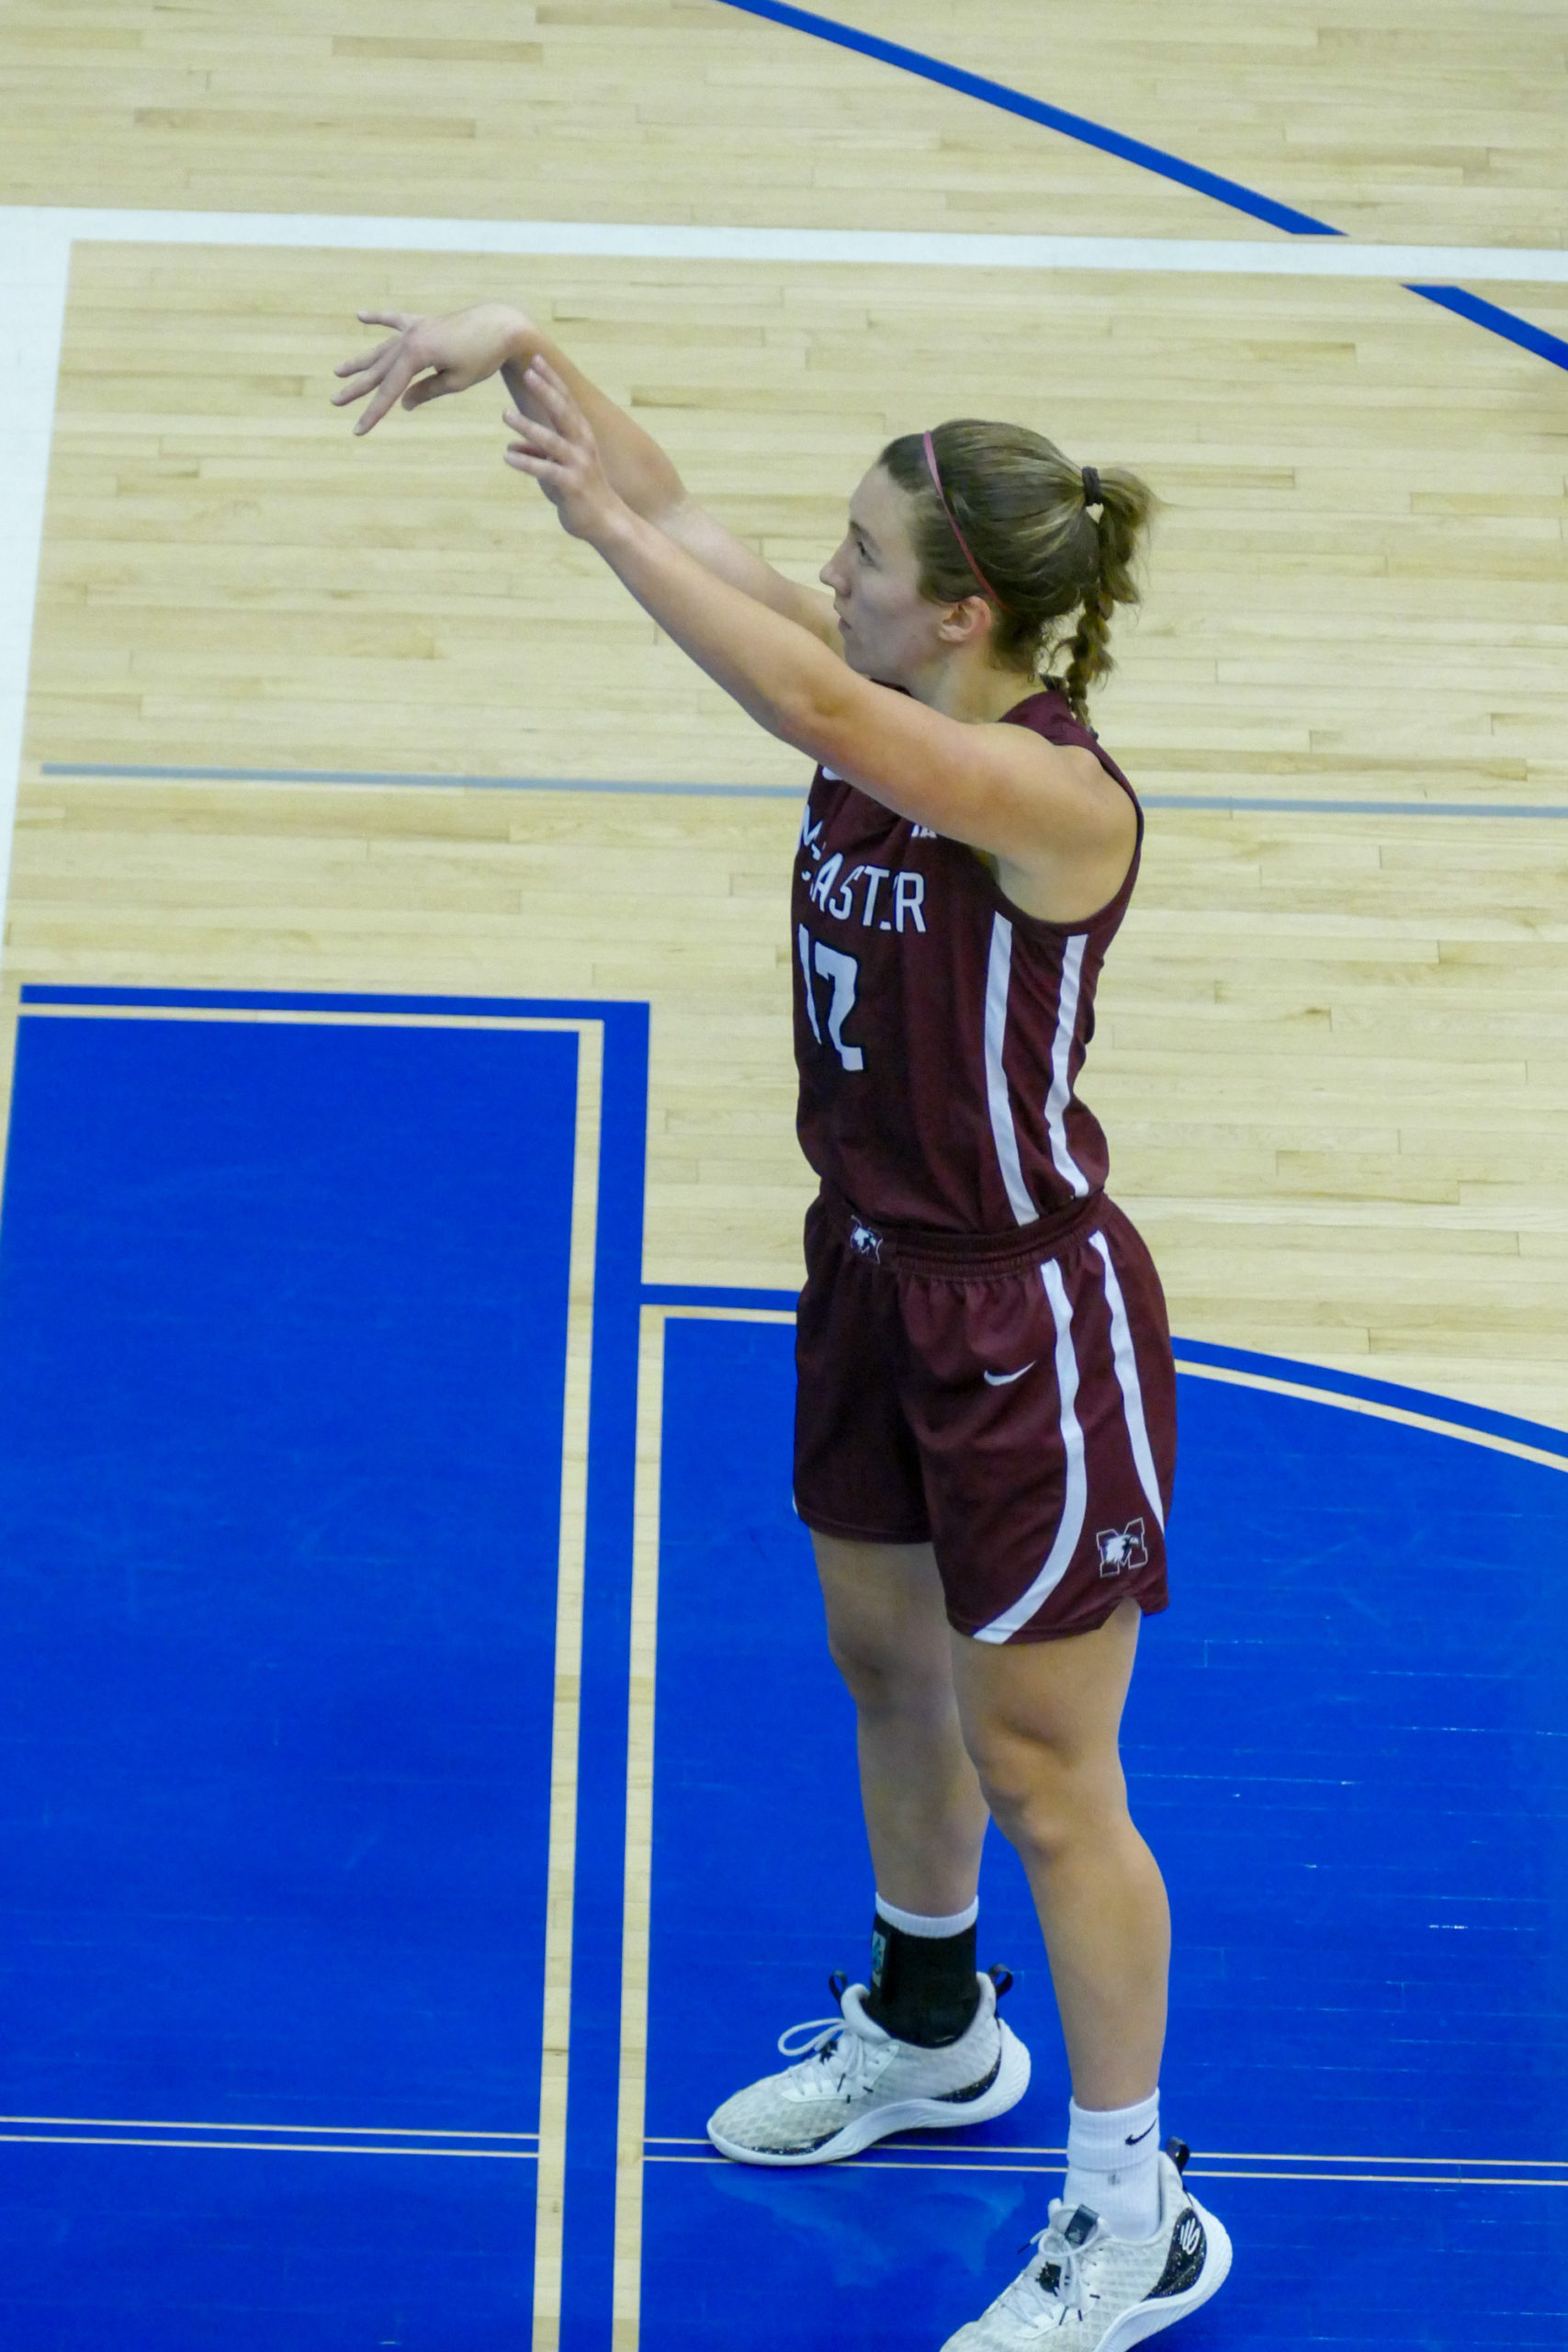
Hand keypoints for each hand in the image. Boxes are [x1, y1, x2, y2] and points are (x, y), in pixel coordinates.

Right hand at [332, 303, 531, 433]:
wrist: (501, 326)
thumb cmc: (483, 357)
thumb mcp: (456, 381)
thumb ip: (426, 391)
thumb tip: (404, 404)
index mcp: (417, 354)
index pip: (390, 390)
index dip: (373, 412)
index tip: (358, 431)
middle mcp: (410, 338)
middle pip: (379, 369)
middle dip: (357, 388)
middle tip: (335, 401)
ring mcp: (415, 328)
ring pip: (382, 349)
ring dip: (360, 362)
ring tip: (338, 372)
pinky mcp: (423, 324)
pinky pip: (395, 321)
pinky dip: (379, 319)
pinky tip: (360, 317)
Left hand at [503, 358, 625, 543]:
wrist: (607, 522)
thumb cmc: (581, 493)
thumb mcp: (555, 470)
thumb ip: (536, 456)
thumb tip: (509, 448)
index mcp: (581, 436)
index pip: (566, 401)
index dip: (552, 380)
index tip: (536, 359)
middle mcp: (583, 445)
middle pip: (563, 412)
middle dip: (546, 390)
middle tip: (528, 371)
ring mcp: (579, 465)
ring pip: (552, 441)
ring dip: (528, 427)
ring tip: (506, 415)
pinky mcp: (572, 485)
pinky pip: (546, 471)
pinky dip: (527, 462)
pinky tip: (507, 457)